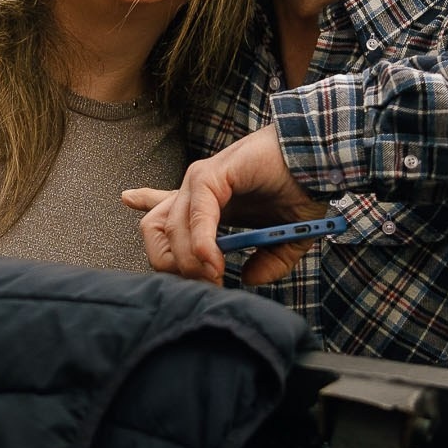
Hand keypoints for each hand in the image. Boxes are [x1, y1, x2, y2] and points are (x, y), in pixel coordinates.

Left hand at [122, 125, 325, 285]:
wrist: (321, 162)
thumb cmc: (303, 190)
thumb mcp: (284, 238)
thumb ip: (267, 262)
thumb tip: (247, 279)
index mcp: (209, 198)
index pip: (166, 201)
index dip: (144, 199)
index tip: (126, 196)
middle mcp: (198, 188)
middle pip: (155, 228)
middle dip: (169, 265)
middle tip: (200, 285)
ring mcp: (201, 181)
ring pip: (169, 227)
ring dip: (187, 261)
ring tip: (212, 278)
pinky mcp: (212, 175)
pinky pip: (196, 215)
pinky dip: (202, 244)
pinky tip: (214, 262)